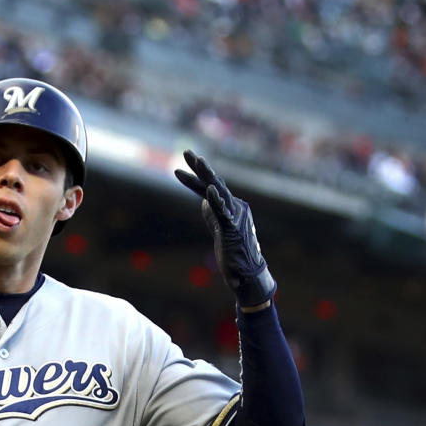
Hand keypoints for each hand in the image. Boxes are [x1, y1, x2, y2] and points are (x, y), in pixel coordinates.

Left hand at [174, 150, 275, 307]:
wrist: (246, 274)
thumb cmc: (233, 254)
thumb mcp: (219, 229)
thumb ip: (212, 215)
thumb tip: (203, 201)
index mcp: (230, 207)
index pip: (208, 189)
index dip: (194, 178)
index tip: (178, 168)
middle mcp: (235, 207)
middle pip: (214, 182)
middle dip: (200, 166)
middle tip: (187, 151)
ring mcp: (236, 216)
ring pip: (219, 191)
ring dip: (207, 175)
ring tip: (197, 160)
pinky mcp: (234, 228)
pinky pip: (223, 211)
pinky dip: (216, 200)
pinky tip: (208, 189)